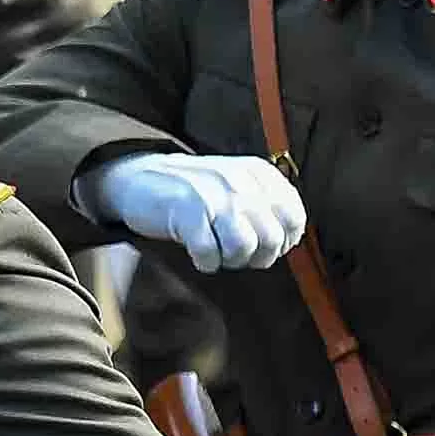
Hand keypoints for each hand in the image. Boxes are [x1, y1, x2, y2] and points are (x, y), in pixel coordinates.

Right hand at [86, 153, 305, 273]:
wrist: (140, 177)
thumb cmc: (194, 191)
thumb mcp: (237, 184)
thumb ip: (266, 205)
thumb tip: (287, 241)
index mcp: (257, 173)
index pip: (294, 217)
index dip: (282, 241)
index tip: (263, 245)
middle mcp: (240, 181)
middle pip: (271, 238)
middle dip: (256, 256)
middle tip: (235, 253)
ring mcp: (213, 195)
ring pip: (244, 247)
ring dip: (230, 259)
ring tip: (217, 251)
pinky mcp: (187, 212)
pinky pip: (210, 255)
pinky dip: (205, 262)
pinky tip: (198, 253)